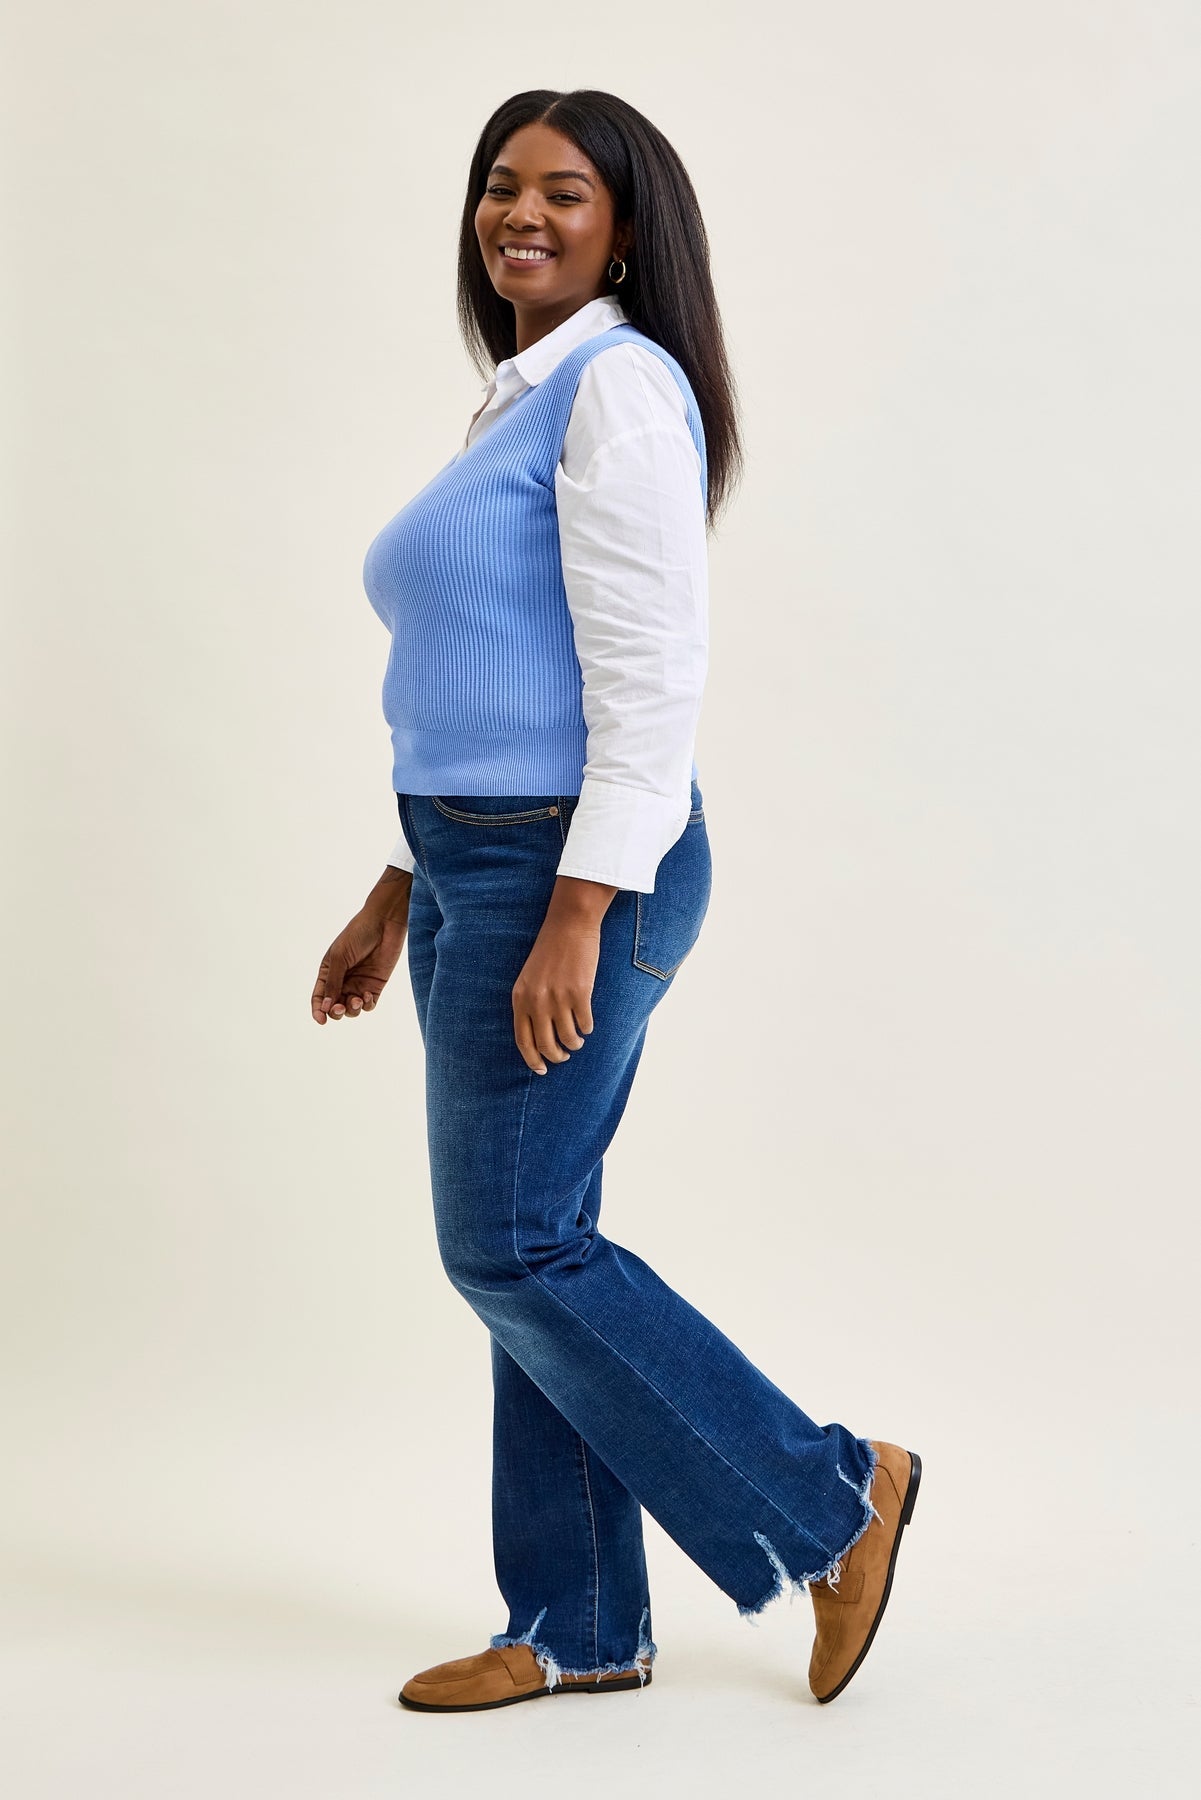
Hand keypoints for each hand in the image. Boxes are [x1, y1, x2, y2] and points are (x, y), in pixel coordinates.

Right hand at [311, 885, 409, 1024]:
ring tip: (356, 999)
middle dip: (336, 1012)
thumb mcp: (340, 957)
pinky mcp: (375, 985)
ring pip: (352, 1009)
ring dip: (352, 1010)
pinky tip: (366, 995)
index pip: (319, 996)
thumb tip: (325, 1007)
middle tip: (339, 1008)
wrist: (384, 923)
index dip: (318, 1010)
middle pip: (334, 1007)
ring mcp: (359, 983)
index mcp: (329, 972)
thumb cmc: (357, 934)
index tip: (321, 1020)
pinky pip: (368, 1004)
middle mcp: (343, 980)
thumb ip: (333, 983)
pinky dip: (366, 1005)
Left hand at [512, 876, 616, 1072]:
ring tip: (577, 1040)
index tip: (541, 1069)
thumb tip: (539, 1036)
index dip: (532, 1059)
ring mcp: (558, 998)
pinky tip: (587, 1025)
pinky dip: (587, 1028)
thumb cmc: (549, 952)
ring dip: (574, 1044)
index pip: (523, 1039)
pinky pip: (585, 1023)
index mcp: (520, 998)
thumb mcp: (529, 978)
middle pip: (546, 1045)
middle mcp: (537, 1001)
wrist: (568, 925)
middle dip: (556, 1057)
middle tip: (563, 1056)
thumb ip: (529, 1003)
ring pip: (568, 1037)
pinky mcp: (580, 993)